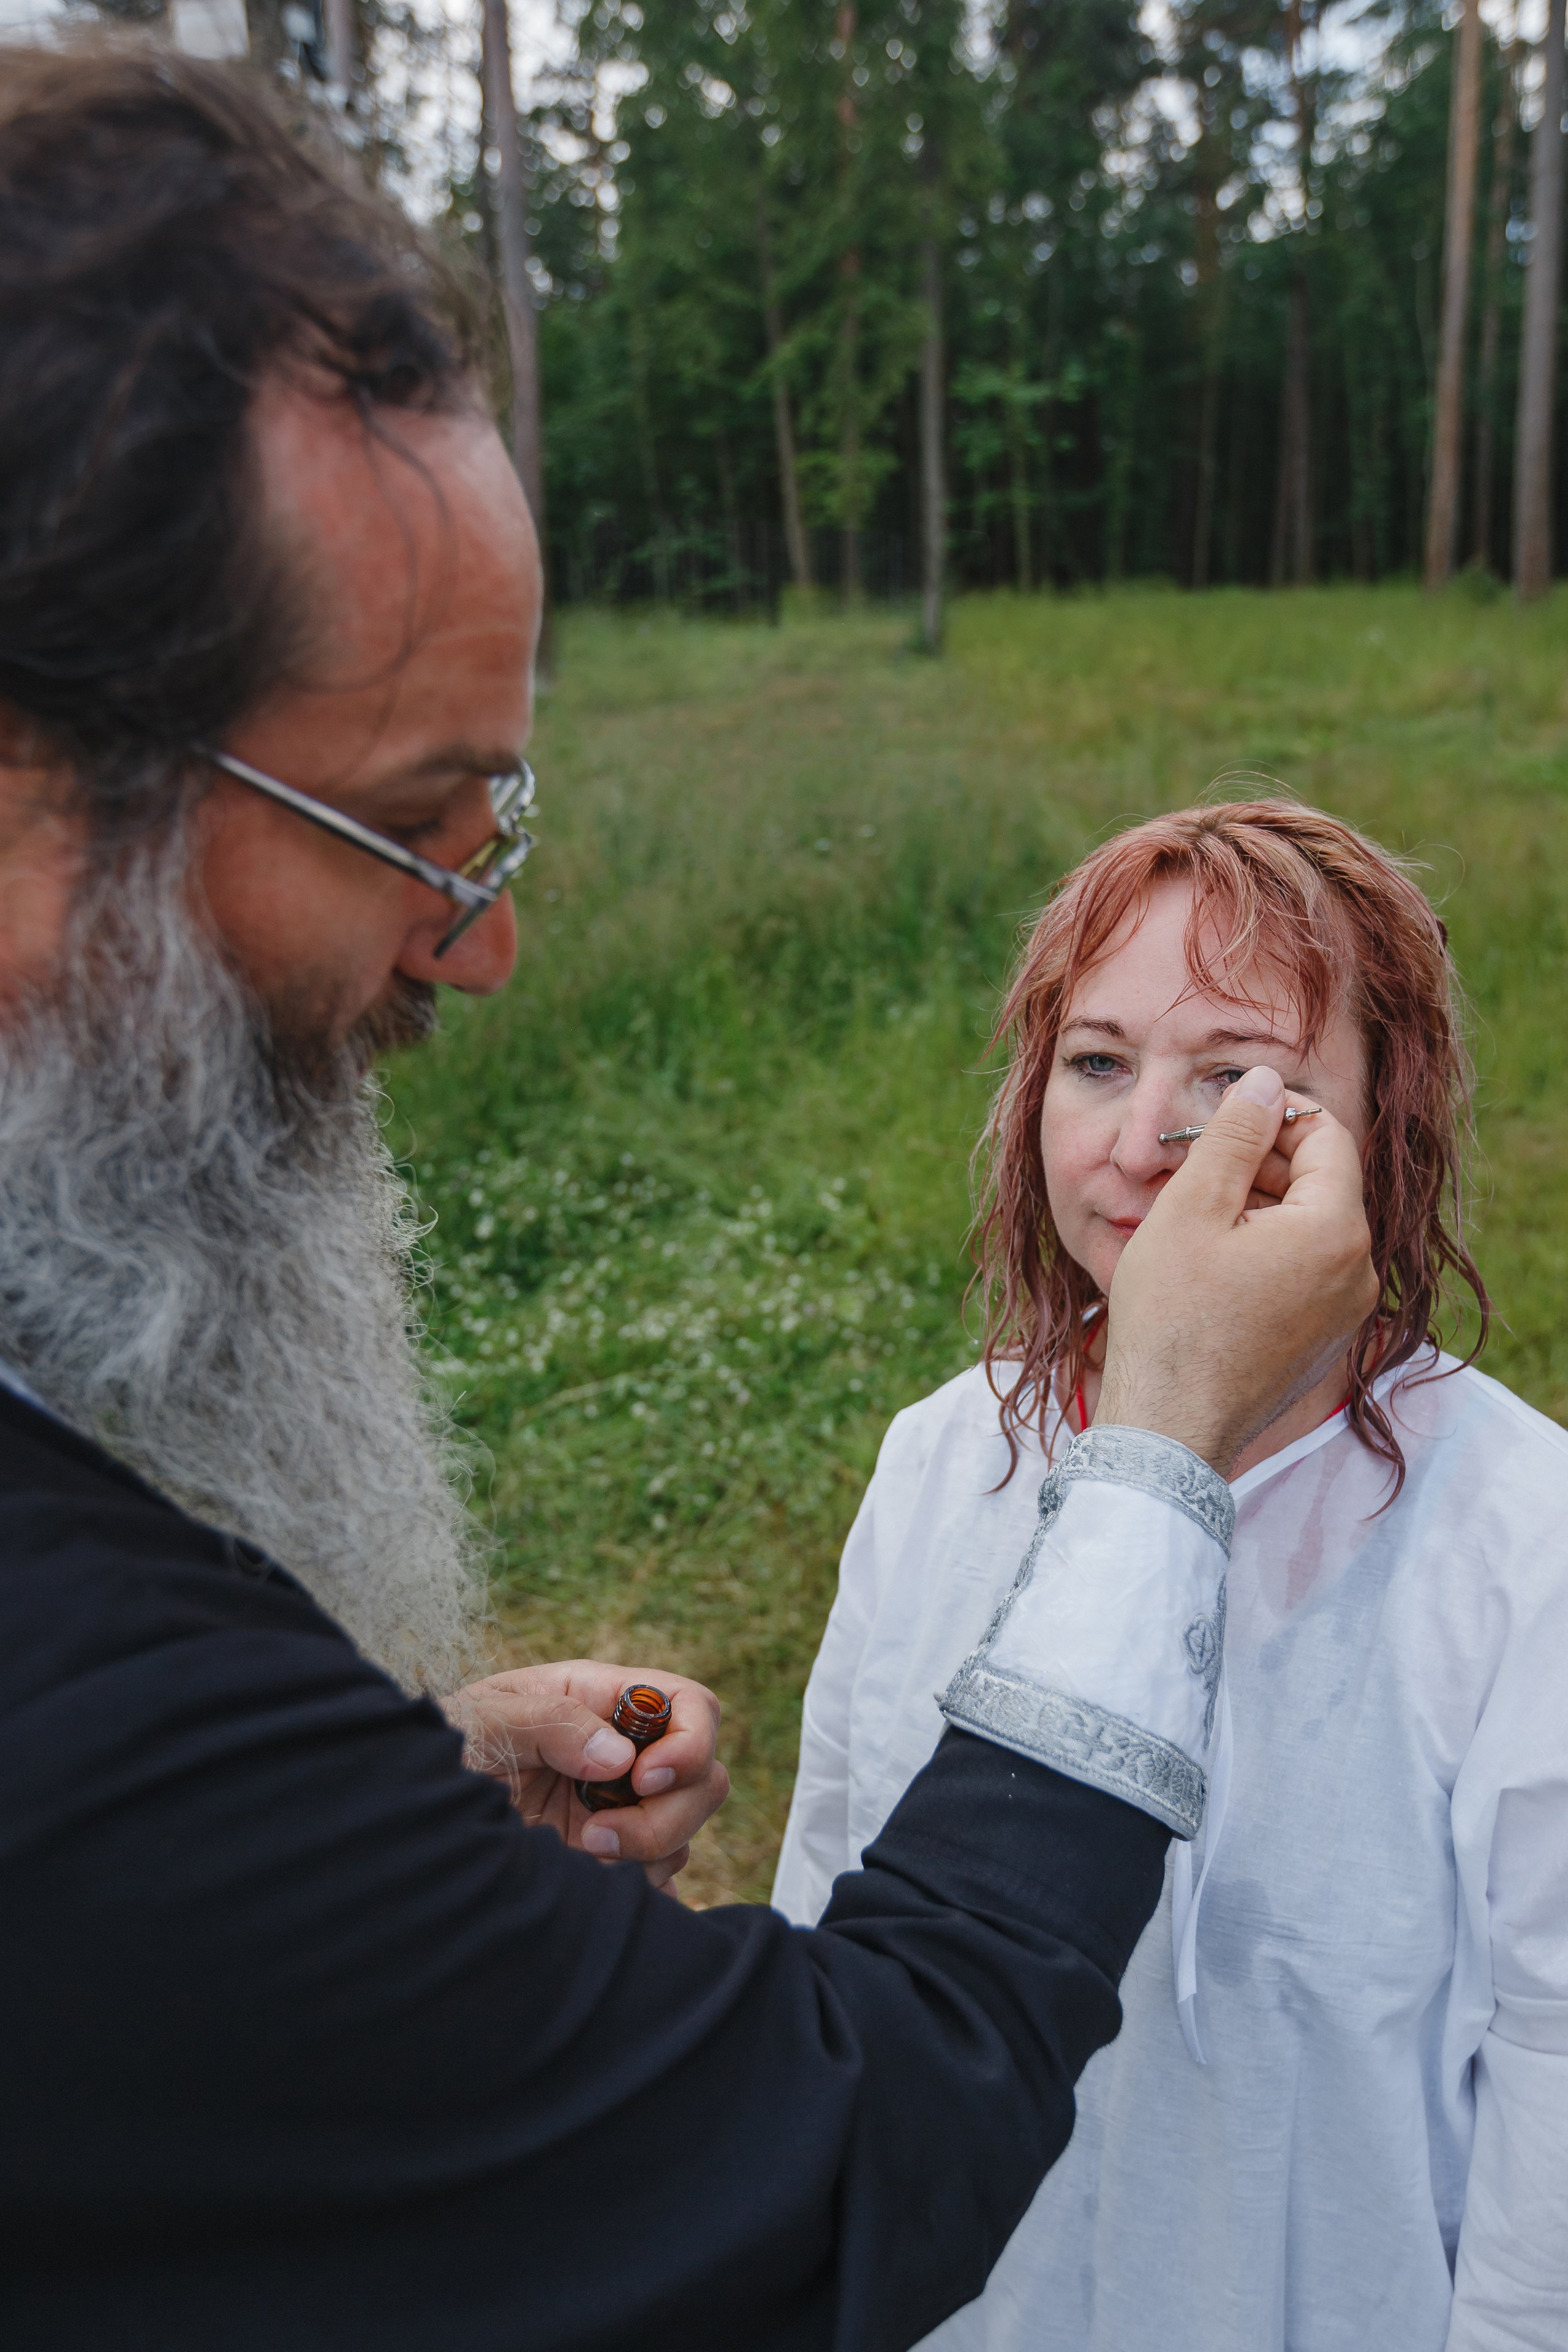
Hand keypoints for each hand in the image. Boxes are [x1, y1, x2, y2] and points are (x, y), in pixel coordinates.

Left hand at [441, 1659, 728, 1893]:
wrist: (409, 1821)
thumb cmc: (441, 1749)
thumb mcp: (484, 1721)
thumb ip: (552, 1725)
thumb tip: (620, 1758)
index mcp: (600, 1700)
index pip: (691, 1706)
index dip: (689, 1743)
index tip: (644, 1779)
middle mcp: (621, 1754)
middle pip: (703, 1779)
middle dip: (665, 1814)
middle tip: (595, 1837)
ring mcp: (617, 1810)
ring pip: (684, 1834)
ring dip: (644, 1854)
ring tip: (578, 1857)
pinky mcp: (607, 1861)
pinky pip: (658, 1882)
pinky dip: (640, 1892)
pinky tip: (593, 1885)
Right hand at [1097, 1065, 1377, 1475]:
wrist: (1169, 1429)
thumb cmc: (1172, 1319)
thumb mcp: (1191, 1207)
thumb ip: (1235, 1135)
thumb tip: (1267, 1081)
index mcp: (1337, 1230)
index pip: (1327, 1135)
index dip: (1274, 1114)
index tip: (1220, 1121)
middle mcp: (1359, 1272)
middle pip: (1321, 1182)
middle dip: (1262, 1161)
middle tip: (1194, 1165)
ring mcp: (1345, 1313)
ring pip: (1310, 1228)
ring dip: (1259, 1206)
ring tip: (1193, 1216)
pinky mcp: (1323, 1342)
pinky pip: (1304, 1272)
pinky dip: (1264, 1251)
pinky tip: (1209, 1263)